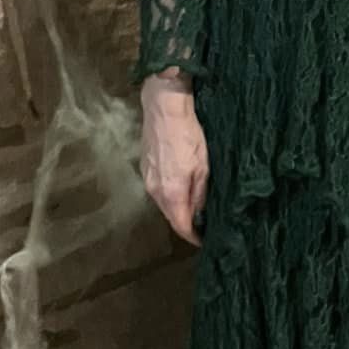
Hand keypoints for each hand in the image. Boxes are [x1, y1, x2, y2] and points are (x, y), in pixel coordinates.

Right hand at [140, 74, 208, 244]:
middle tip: (204, 224)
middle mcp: (154, 190)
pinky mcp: (144, 167)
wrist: (164, 109)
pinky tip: (181, 187)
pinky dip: (170, 194)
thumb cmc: (188, 136)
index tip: (205, 240)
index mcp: (170, 193)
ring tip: (195, 207)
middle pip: (170, 216)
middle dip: (186, 223)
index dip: (193, 236)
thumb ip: (200, 194)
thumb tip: (200, 214)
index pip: (180, 226)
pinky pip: (158, 189)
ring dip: (177, 208)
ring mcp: (146, 178)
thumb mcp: (203, 167)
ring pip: (163, 203)